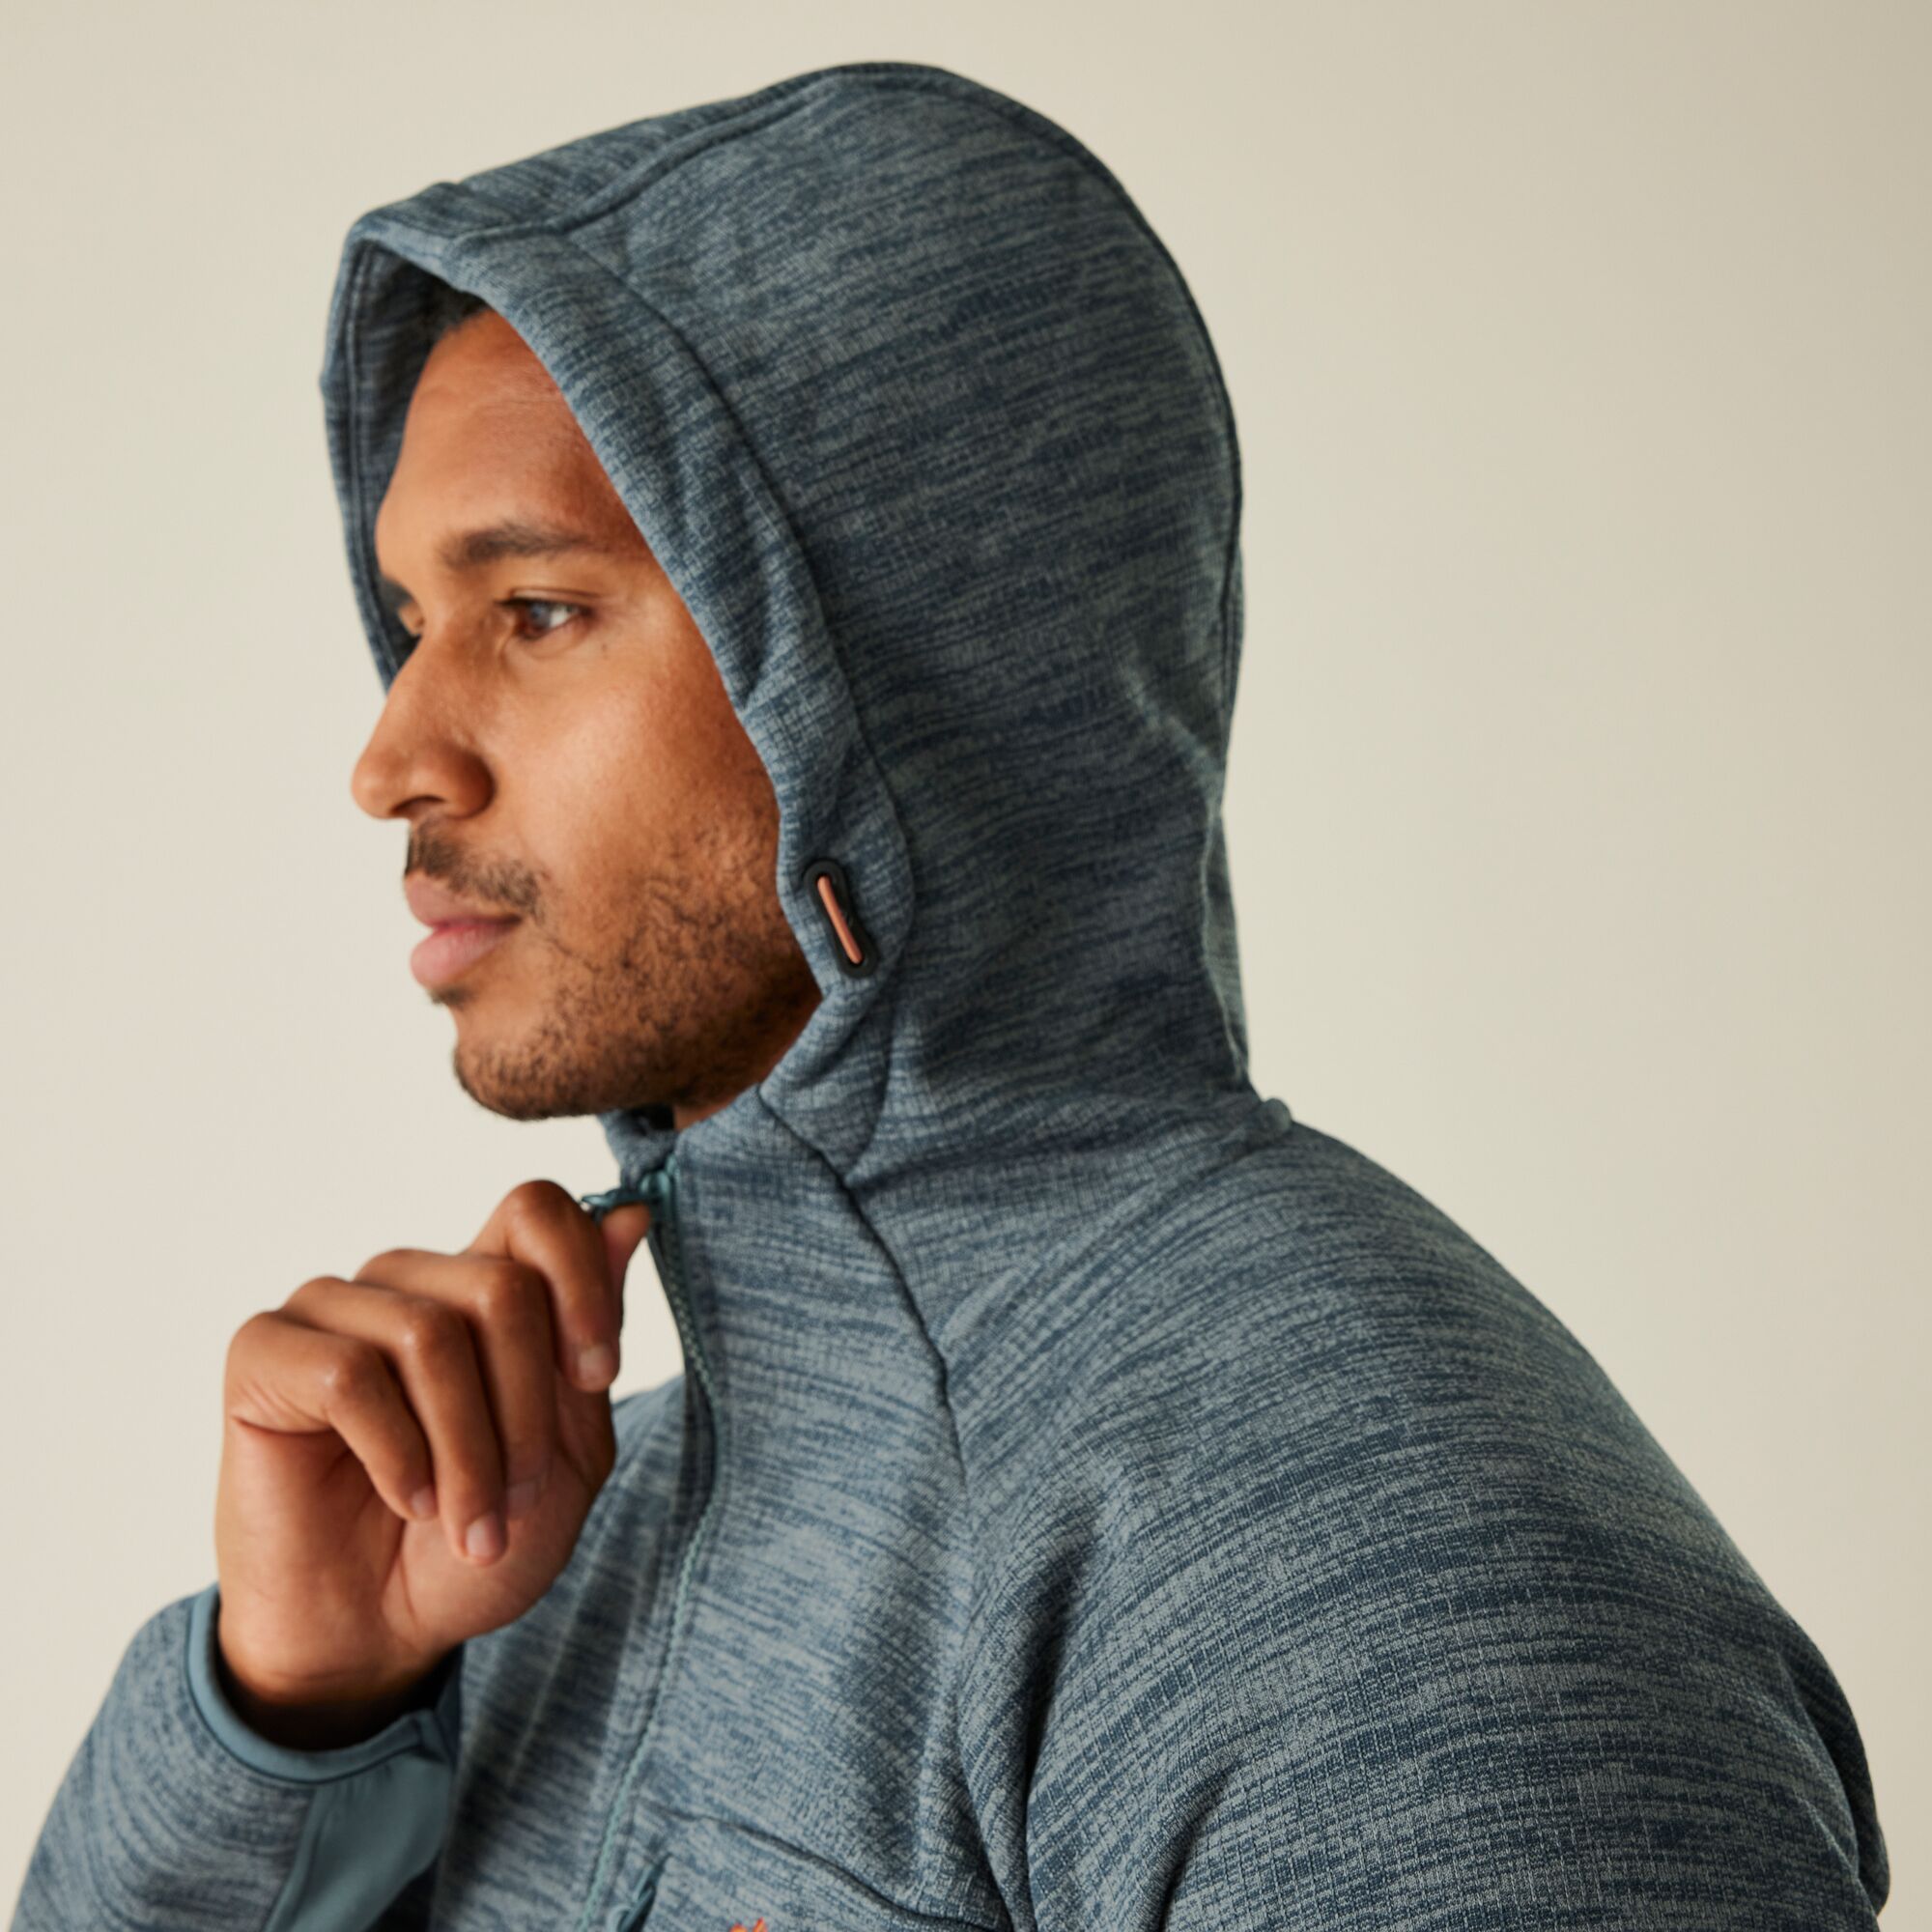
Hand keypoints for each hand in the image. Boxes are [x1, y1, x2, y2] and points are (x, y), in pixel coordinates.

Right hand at [212, 1180, 652, 1723]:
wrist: (378, 1636)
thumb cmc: (475, 1541)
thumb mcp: (569, 1449)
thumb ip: (593, 1332)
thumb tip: (632, 1214)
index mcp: (484, 1285)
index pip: (536, 1209)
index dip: (581, 1282)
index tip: (596, 1375)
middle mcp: (409, 1280)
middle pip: (500, 1286)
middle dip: (525, 1413)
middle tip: (516, 1502)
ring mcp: (332, 1308)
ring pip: (429, 1334)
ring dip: (465, 1450)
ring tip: (466, 1523)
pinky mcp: (264, 1353)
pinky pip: (346, 1374)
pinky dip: (394, 1451)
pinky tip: (404, 1499)